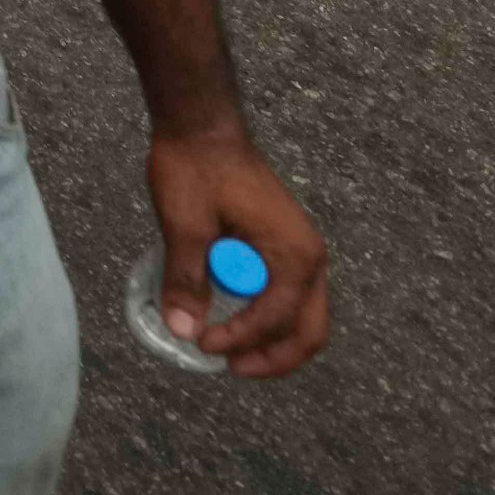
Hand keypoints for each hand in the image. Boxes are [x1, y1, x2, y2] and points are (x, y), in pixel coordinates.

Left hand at [146, 126, 329, 376]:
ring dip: (272, 340)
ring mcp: (301, 251)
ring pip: (303, 316)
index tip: (201, 344)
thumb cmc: (196, 168)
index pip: (275, 319)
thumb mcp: (185, 224)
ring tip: (229, 351)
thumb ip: (186, 278)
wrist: (202, 127)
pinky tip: (232, 318)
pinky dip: (267, 317)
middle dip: (273, 357)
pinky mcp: (285, 246)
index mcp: (294, 253)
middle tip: (230, 367)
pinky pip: (287, 296)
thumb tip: (183, 330)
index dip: (239, 339)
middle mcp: (309, 257)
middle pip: (310, 330)